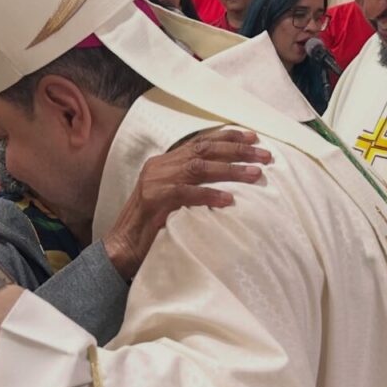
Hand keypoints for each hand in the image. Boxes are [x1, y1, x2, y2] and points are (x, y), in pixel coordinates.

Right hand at [103, 128, 271, 279]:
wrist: (121, 249)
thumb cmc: (152, 228)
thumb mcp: (174, 200)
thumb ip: (193, 186)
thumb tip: (229, 185)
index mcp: (164, 162)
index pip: (200, 142)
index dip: (228, 137)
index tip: (254, 138)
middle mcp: (160, 166)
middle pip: (203, 149)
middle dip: (237, 150)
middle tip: (265, 156)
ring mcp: (155, 182)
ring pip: (198, 167)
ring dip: (230, 170)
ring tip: (256, 175)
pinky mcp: (153, 200)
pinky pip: (186, 193)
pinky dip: (209, 195)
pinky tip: (229, 200)